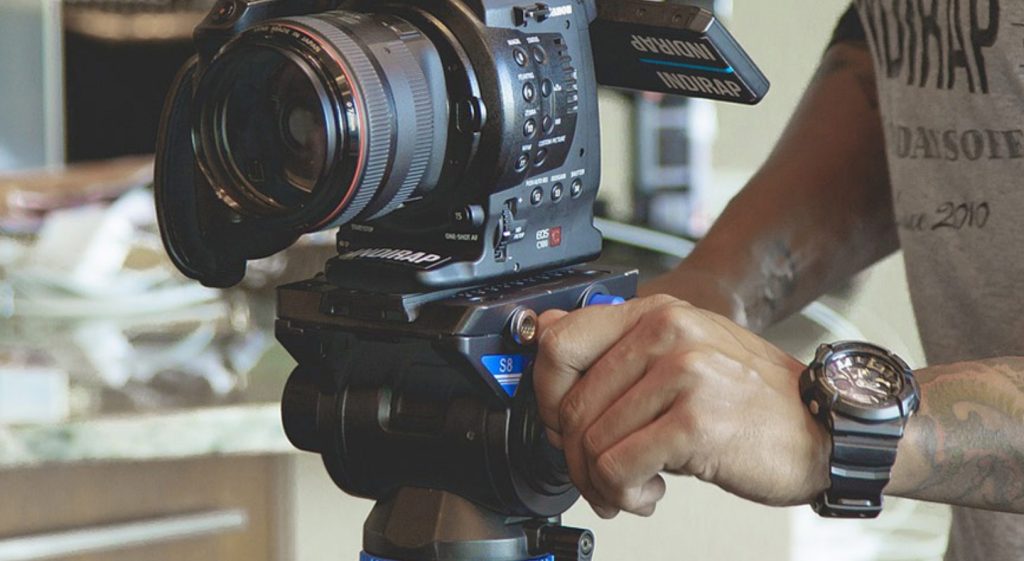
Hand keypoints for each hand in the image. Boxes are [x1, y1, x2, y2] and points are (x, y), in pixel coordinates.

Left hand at [533, 295, 829, 517]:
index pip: (558, 343)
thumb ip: (614, 344)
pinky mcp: (694, 421)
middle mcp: (667, 332)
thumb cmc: (752, 398)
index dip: (544, 394)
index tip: (563, 424)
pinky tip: (649, 493)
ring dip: (599, 482)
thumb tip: (545, 327)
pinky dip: (623, 494)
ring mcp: (683, 373)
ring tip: (629, 487)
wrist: (826, 428)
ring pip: (589, 443)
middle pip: (568, 405)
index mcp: (656, 313)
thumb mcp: (682, 355)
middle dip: (574, 455)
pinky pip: (617, 469)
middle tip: (599, 474)